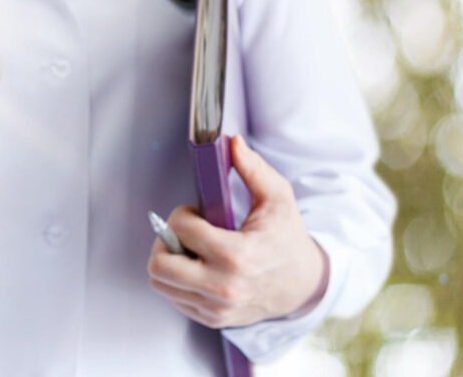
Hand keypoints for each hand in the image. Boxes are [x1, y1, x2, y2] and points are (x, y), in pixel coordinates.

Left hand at [147, 135, 327, 327]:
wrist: (303, 286)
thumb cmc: (287, 238)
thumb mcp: (278, 198)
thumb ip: (254, 169)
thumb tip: (232, 143)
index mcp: (237, 256)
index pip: (181, 230)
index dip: (182, 214)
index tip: (196, 212)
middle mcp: (223, 288)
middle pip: (159, 265)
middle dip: (165, 241)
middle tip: (184, 233)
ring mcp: (216, 308)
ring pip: (160, 282)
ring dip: (168, 260)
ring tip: (191, 249)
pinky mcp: (210, 319)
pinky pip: (172, 297)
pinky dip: (176, 279)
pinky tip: (197, 267)